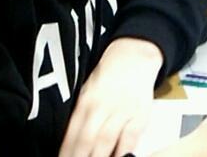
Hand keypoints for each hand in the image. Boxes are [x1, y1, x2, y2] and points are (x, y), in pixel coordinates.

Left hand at [59, 38, 162, 156]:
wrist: (134, 58)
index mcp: (85, 101)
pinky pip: (129, 139)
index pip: (72, 134)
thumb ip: (81, 118)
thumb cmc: (108, 78)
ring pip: (106, 140)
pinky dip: (123, 153)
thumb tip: (71, 144)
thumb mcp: (88, 92)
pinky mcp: (139, 115)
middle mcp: (101, 106)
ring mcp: (121, 110)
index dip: (67, 153)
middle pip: (87, 139)